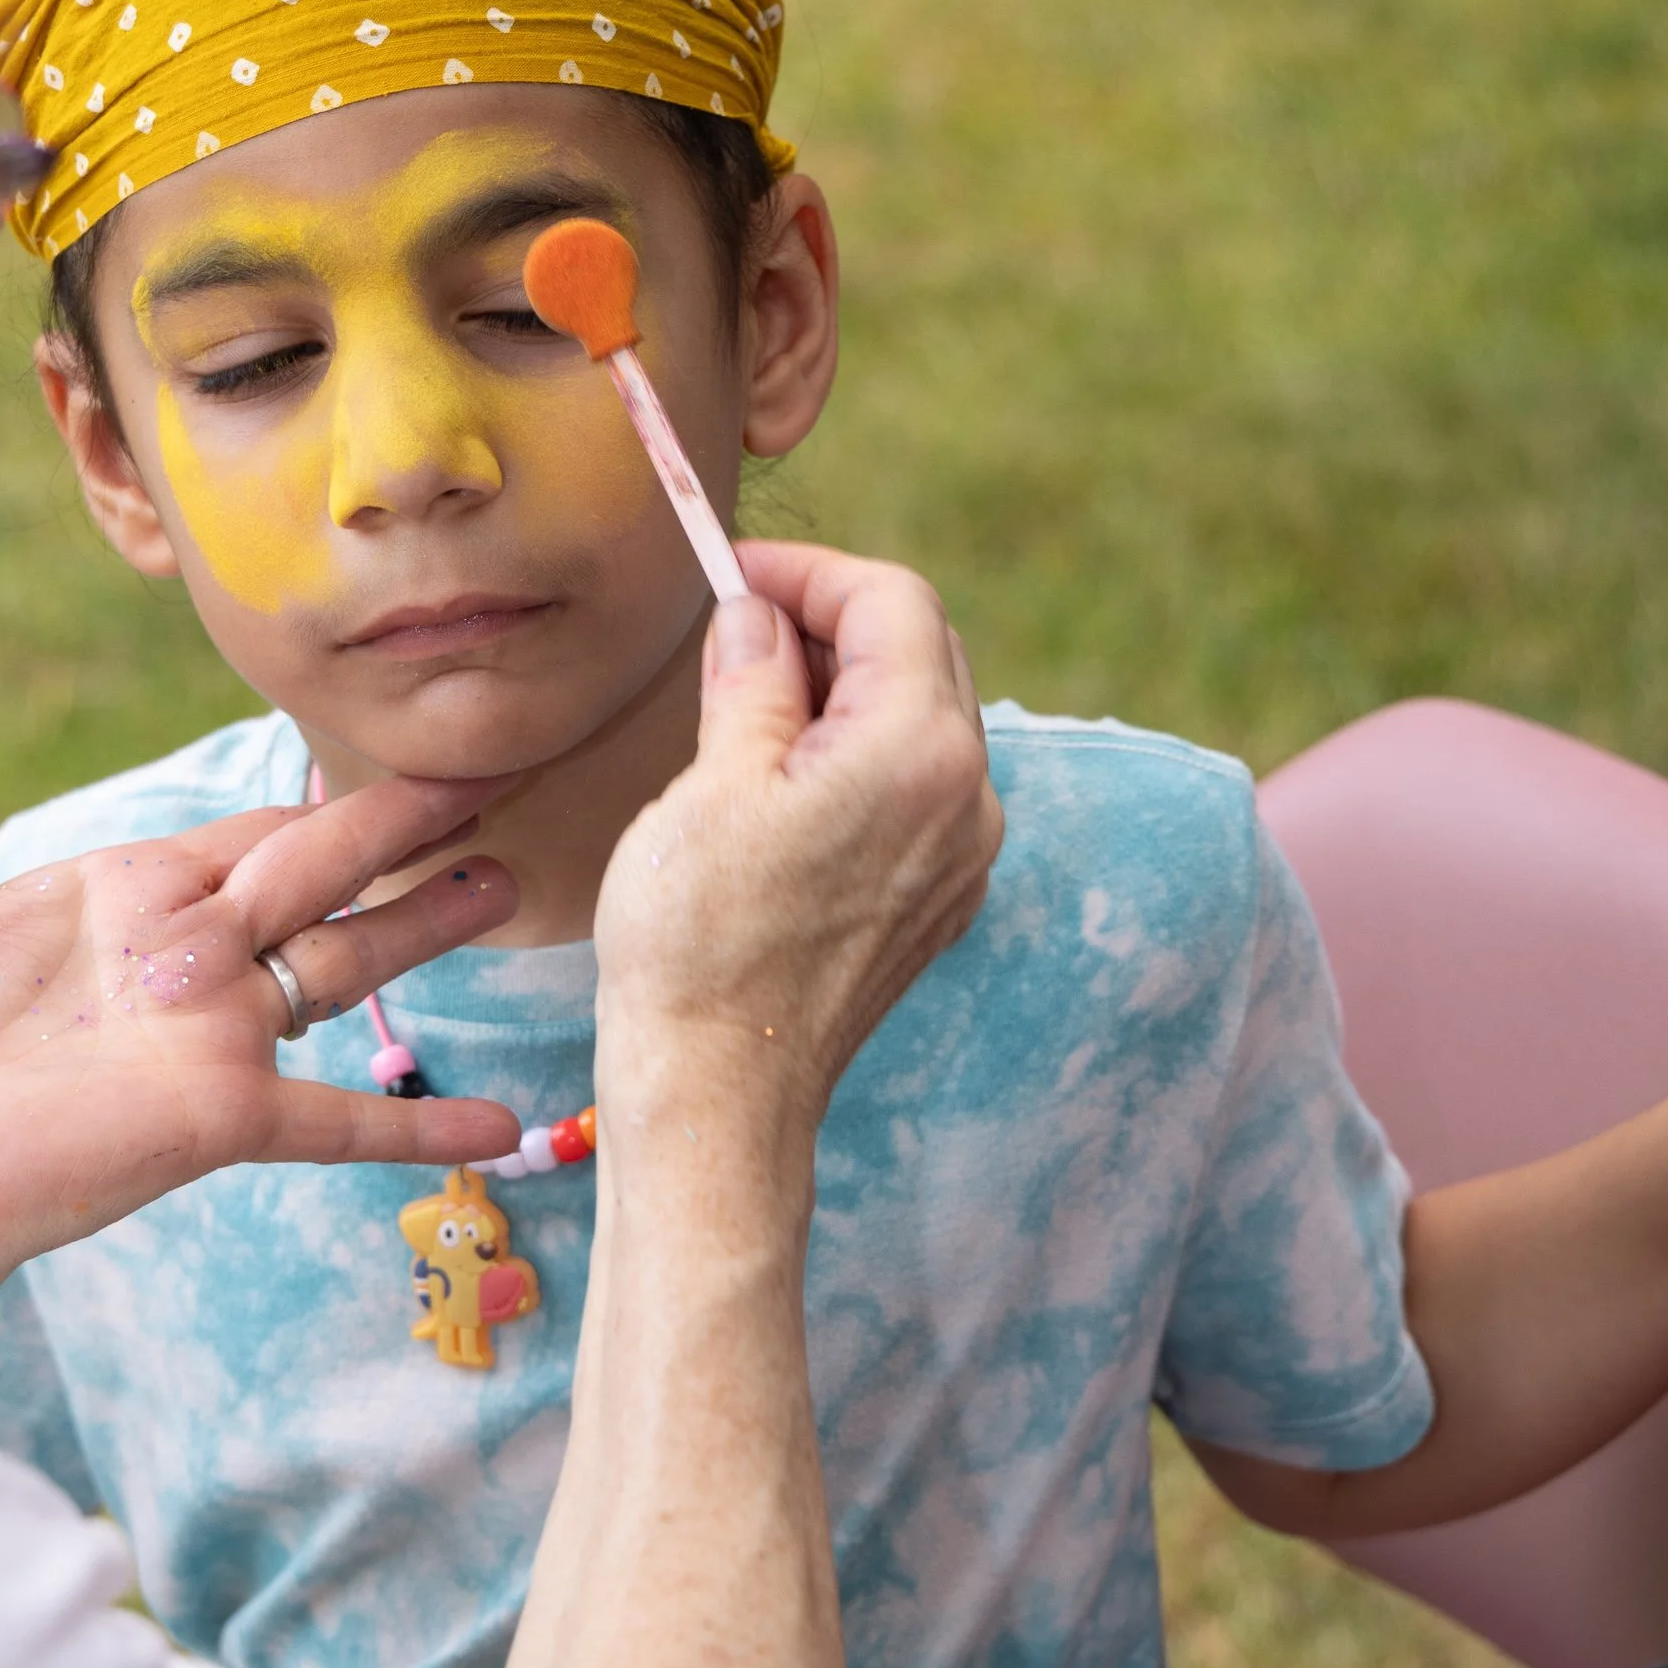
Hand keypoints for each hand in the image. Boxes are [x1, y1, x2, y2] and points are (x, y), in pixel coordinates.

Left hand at [0, 698, 521, 1341]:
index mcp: (126, 895)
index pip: (253, 831)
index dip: (332, 797)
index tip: (410, 760)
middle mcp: (186, 957)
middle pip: (322, 874)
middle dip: (407, 827)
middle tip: (492, 781)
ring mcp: (210, 1035)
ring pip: (345, 965)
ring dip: (427, 926)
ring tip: (509, 886)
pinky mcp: (217, 1116)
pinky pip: (336, 1120)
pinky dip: (415, 1124)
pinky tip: (499, 1126)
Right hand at [593, 542, 998, 1164]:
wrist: (718, 1095)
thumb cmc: (698, 944)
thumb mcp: (709, 784)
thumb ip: (750, 679)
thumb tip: (755, 616)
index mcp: (919, 750)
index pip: (890, 600)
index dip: (809, 572)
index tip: (733, 575)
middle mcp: (968, 797)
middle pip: (922, 651)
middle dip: (832, 621)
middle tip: (736, 629)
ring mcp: (963, 856)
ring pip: (923, 719)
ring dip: (845, 687)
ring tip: (747, 703)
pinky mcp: (938, 900)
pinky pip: (916, 789)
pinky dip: (858, 754)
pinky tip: (781, 778)